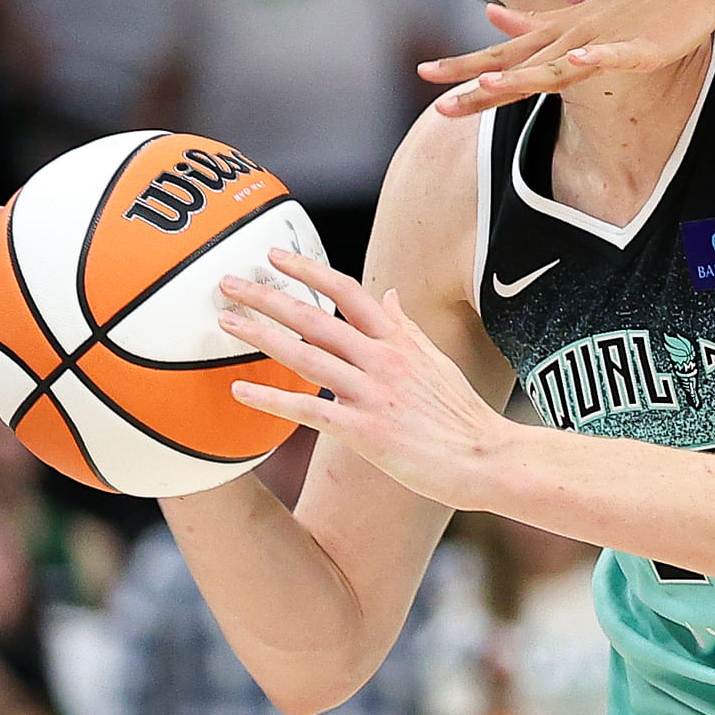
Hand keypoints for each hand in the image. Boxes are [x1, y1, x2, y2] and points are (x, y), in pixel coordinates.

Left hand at [218, 250, 511, 502]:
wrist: (488, 458)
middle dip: (269, 297)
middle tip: (228, 283)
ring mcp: (374, 393)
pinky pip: (309, 409)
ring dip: (261, 337)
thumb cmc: (462, 415)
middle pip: (316, 317)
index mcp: (400, 340)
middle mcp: (384, 359)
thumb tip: (392, 295)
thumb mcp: (437, 361)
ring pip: (307, 356)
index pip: (348, 291)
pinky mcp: (366, 430)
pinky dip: (272, 399)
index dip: (308, 270)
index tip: (274, 257)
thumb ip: (407, 328)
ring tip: (226, 323)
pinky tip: (240, 391)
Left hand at [419, 0, 714, 116]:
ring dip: (526, 74)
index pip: (504, 54)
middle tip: (436, 96)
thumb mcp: (581, 16)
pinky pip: (616, 56)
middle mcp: (573, 35)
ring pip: (558, 63)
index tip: (426, 76)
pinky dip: (598, 58)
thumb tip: (490, 16)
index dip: (465, 66)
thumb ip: (535, 23)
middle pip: (519, 64)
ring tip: (491, 85)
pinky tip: (580, 60)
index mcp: (559, 34)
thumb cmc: (640, 5)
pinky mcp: (641, 47)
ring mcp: (605, 39)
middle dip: (477, 80)